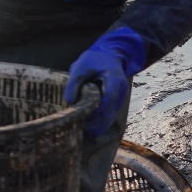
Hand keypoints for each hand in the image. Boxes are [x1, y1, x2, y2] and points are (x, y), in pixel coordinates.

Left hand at [64, 26, 148, 140]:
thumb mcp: (81, 66)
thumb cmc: (94, 61)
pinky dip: (100, 124)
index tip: (83, 117)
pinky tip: (88, 130)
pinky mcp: (116, 104)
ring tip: (83, 134)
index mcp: (115, 80)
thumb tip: (70, 102)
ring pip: (110, 118)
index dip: (97, 110)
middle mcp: (121, 91)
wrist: (109, 57)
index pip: (109, 98)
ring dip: (98, 126)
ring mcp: (120, 99)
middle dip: (96, 123)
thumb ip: (74, 82)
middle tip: (81, 132)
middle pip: (110, 112)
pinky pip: (109, 117)